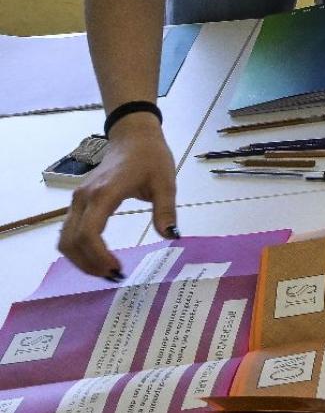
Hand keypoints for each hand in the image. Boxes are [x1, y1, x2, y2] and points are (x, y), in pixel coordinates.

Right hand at [59, 112, 177, 278]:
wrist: (133, 136)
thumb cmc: (151, 157)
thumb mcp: (165, 183)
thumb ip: (166, 210)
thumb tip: (171, 236)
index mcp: (104, 193)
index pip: (89, 233)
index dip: (98, 256)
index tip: (117, 269)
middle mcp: (84, 198)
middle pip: (71, 241)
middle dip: (88, 264)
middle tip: (113, 276)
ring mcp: (77, 199)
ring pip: (65, 238)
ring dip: (80, 259)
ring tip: (106, 270)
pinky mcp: (78, 201)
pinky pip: (68, 231)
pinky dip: (77, 248)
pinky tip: (97, 257)